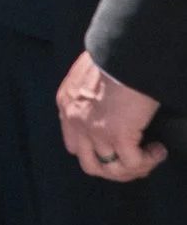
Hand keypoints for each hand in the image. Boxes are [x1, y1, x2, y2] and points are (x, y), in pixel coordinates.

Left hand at [58, 50, 167, 181]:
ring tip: (150, 155)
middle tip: (133, 161)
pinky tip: (158, 150)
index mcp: (66, 105)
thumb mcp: (87, 76)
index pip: (73, 144)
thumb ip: (89, 95)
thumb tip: (107, 107)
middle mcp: (75, 121)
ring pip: (112, 170)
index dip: (96, 152)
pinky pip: (133, 163)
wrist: (123, 54)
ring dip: (134, 168)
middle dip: (113, 169)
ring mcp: (94, 131)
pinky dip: (149, 161)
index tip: (116, 149)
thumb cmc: (112, 58)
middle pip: (90, 164)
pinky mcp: (117, 136)